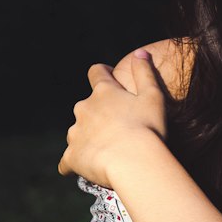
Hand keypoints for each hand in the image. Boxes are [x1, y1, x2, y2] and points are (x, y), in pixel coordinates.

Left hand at [58, 51, 165, 184]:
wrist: (134, 161)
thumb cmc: (148, 127)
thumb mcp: (153, 96)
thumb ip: (144, 72)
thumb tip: (139, 52)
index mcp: (104, 92)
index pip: (96, 72)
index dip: (103, 73)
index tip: (110, 79)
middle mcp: (84, 108)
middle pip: (86, 106)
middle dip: (97, 114)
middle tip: (117, 128)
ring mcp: (75, 133)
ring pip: (77, 132)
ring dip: (87, 138)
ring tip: (106, 152)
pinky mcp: (71, 156)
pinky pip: (67, 162)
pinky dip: (73, 164)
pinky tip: (81, 169)